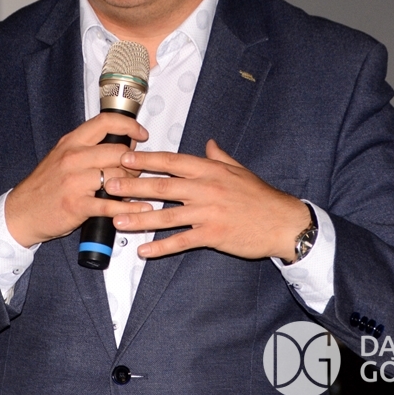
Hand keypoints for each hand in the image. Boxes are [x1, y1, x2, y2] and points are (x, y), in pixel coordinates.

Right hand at [4, 112, 152, 246]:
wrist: (21, 212)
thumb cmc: (44, 186)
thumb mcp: (61, 156)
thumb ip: (86, 147)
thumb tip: (118, 140)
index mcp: (71, 142)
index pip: (106, 122)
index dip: (129, 125)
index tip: (140, 133)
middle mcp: (73, 158)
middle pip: (119, 152)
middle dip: (134, 163)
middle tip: (135, 171)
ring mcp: (75, 181)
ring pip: (118, 176)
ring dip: (132, 185)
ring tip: (133, 190)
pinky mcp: (77, 205)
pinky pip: (111, 204)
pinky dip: (129, 208)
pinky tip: (140, 208)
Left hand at [107, 139, 311, 260]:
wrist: (283, 222)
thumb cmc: (260, 195)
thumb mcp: (239, 169)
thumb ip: (219, 157)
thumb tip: (207, 143)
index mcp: (210, 169)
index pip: (172, 162)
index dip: (146, 160)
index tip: (124, 157)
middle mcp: (206, 188)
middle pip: (162, 186)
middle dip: (133, 186)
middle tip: (109, 186)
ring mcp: (208, 213)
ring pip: (167, 216)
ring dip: (140, 218)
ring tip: (117, 219)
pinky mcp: (213, 235)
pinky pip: (182, 241)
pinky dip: (161, 247)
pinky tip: (144, 251)